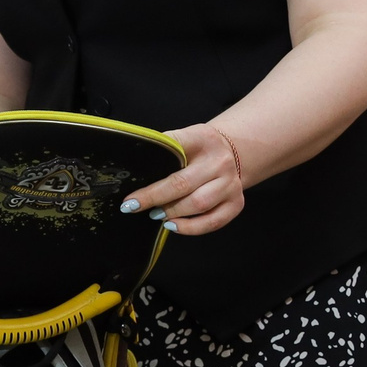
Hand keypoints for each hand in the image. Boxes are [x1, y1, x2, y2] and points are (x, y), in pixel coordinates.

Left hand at [123, 122, 246, 236]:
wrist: (232, 152)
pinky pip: (213, 221)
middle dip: (153, 198)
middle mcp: (219, 162)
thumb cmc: (198, 149)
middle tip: (133, 206)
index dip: (150, 169)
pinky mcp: (236, 203)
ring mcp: (230, 183)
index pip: (173, 149)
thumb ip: (163, 150)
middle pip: (182, 184)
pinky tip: (173, 225)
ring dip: (172, 212)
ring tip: (154, 214)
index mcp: (201, 139)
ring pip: (198, 204)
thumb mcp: (182, 139)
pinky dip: (190, 227)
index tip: (130, 191)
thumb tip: (132, 171)